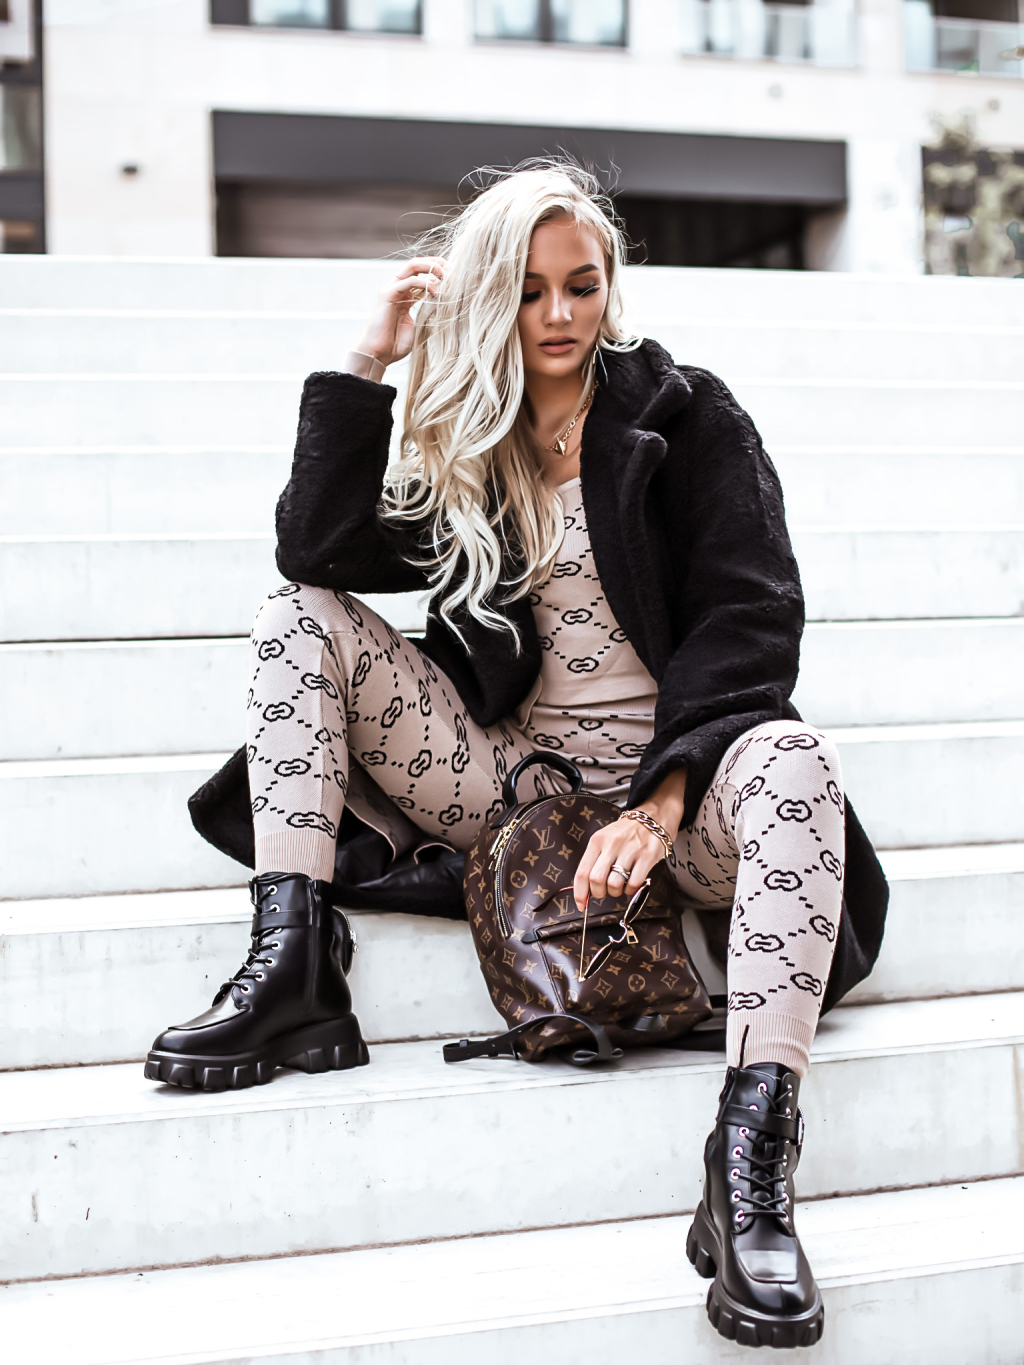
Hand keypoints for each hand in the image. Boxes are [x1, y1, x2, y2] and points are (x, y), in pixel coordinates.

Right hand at [354, 256, 445, 369]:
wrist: (378, 355)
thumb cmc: (397, 345)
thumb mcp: (420, 326)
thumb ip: (430, 313)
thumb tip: (448, 304)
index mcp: (406, 294)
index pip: (422, 273)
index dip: (439, 270)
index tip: (456, 276)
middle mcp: (398, 288)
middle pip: (417, 264)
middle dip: (436, 263)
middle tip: (453, 271)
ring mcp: (391, 290)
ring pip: (412, 266)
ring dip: (431, 268)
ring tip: (447, 277)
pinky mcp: (387, 295)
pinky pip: (407, 281)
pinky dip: (424, 283)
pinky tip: (436, 292)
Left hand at [572, 768, 686, 908]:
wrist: (652, 817)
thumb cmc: (625, 833)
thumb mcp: (604, 840)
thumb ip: (594, 862)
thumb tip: (585, 889)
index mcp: (597, 841)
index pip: (582, 871)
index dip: (580, 893)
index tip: (581, 904)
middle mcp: (612, 844)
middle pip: (596, 880)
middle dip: (598, 892)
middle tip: (604, 891)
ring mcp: (630, 850)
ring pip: (614, 883)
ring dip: (615, 892)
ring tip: (619, 886)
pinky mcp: (647, 856)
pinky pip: (634, 883)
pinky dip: (631, 890)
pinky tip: (631, 884)